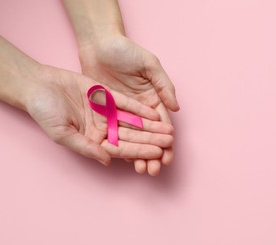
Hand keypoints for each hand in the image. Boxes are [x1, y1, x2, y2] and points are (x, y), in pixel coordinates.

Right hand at [27, 65, 173, 166]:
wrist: (38, 86)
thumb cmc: (45, 113)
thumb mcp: (63, 134)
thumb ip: (86, 148)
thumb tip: (108, 162)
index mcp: (94, 141)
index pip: (122, 149)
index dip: (140, 151)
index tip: (157, 154)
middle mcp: (103, 128)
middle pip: (132, 136)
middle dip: (151, 140)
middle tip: (170, 142)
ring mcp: (106, 112)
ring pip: (133, 121)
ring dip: (151, 126)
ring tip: (169, 130)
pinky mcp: (107, 97)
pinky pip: (127, 104)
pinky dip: (140, 109)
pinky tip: (155, 113)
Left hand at [79, 34, 178, 174]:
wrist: (99, 43)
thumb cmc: (126, 50)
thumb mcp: (149, 64)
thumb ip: (163, 85)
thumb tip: (176, 108)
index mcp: (153, 99)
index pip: (162, 125)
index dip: (166, 142)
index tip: (168, 157)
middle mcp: (139, 109)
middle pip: (148, 136)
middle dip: (153, 153)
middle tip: (154, 170)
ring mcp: (122, 112)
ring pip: (132, 138)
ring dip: (138, 154)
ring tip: (141, 169)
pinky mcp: (106, 112)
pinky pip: (114, 132)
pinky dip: (119, 146)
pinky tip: (123, 159)